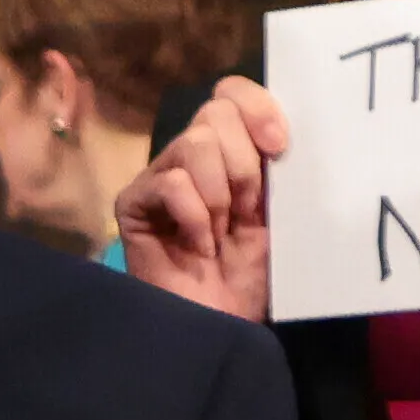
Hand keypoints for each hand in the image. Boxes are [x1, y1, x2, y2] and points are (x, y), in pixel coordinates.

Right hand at [119, 70, 286, 320]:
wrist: (220, 327)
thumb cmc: (253, 278)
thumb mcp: (280, 213)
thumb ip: (278, 168)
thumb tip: (285, 127)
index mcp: (232, 150)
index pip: (232, 92)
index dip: (258, 108)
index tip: (281, 148)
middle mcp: (193, 156)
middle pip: (216, 113)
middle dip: (245, 166)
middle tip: (247, 213)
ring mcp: (159, 178)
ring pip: (196, 144)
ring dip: (221, 195)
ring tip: (221, 232)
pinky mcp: (133, 203)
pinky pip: (172, 183)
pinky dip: (195, 216)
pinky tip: (198, 246)